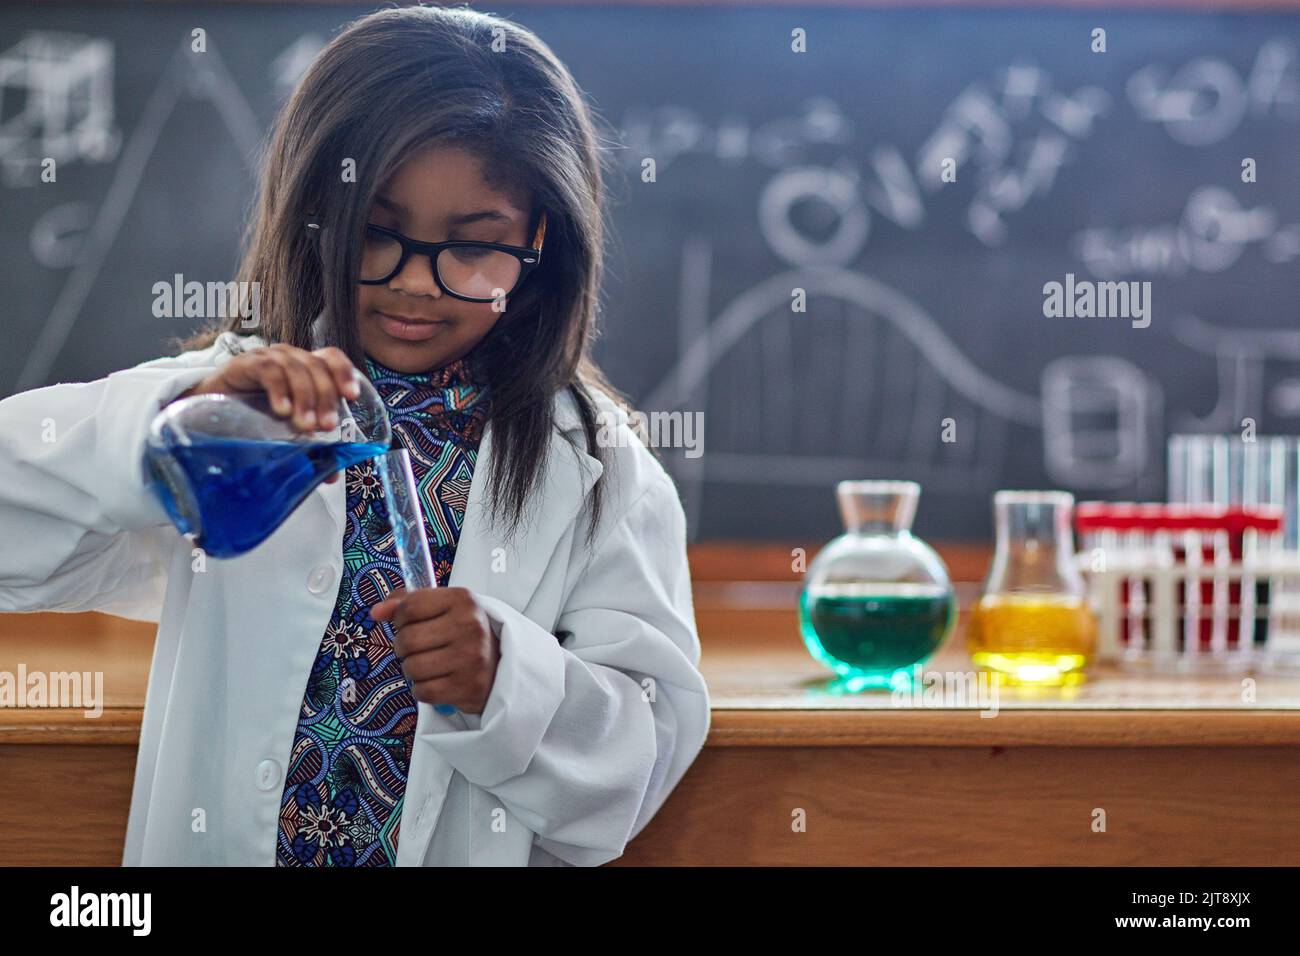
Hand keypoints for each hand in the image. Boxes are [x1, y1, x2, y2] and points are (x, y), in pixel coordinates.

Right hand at [173, 344, 360, 483]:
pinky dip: (278, 389)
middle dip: (325, 397)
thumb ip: (310, 449)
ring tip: (304, 425)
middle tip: (325, 426)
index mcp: (305, 369)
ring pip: (295, 368)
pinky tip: (281, 410)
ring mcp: (266, 358)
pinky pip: (267, 370)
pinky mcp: (243, 364)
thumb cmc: (252, 419)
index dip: (344, 372)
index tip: (351, 397)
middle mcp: (288, 358)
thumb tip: (332, 475)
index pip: (330, 357)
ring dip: (305, 397)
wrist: (207, 414)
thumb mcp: (285, 432)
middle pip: (316, 366)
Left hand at [370, 587, 499, 715]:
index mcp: (463, 599)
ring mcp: (471, 657)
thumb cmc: (462, 634)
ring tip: (428, 666)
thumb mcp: (442, 608)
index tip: (409, 624)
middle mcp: (470, 625)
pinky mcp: (468, 687)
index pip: (410, 606)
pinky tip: (436, 682)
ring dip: (412, 671)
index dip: (400, 619)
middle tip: (418, 649)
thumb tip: (376, 612)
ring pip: (411, 668)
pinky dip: (422, 690)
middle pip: (407, 639)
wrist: (499, 667)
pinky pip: (422, 691)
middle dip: (403, 648)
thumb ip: (407, 603)